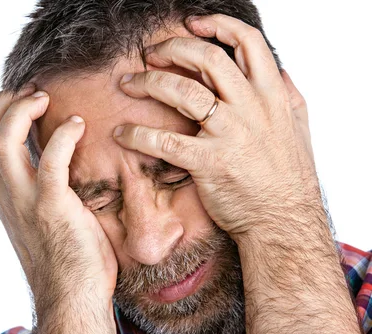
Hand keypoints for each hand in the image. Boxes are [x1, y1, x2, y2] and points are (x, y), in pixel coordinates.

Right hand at [0, 87, 118, 333]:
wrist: (72, 301)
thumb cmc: (69, 262)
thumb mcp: (45, 218)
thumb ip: (42, 189)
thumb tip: (61, 164)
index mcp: (4, 195)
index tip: (25, 97)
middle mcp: (6, 194)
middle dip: (4, 102)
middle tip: (33, 90)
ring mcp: (25, 201)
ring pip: (3, 140)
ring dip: (21, 110)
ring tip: (45, 98)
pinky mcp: (51, 207)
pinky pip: (50, 161)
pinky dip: (63, 135)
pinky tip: (78, 124)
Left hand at [113, 14, 317, 238]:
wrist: (284, 221)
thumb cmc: (288, 177)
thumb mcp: (298, 128)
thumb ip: (289, 96)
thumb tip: (279, 72)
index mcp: (272, 95)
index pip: (248, 43)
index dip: (217, 26)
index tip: (192, 24)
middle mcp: (251, 108)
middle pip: (207, 59)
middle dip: (172, 49)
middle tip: (150, 54)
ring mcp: (229, 133)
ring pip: (183, 91)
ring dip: (149, 82)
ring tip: (128, 83)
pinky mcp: (208, 162)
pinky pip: (165, 140)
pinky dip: (138, 134)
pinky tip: (123, 133)